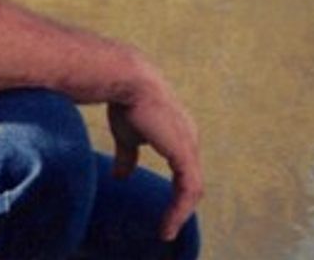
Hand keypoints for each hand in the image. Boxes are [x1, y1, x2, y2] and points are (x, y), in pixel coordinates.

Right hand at [107, 77, 203, 241]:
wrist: (127, 82)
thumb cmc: (126, 103)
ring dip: (180, 212)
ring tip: (166, 231)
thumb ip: (128, 155)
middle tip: (168, 226)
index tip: (165, 210)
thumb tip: (120, 176)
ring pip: (193, 188)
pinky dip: (180, 209)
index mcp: (178, 133)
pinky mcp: (184, 152)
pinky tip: (168, 224)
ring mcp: (189, 145)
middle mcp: (189, 138)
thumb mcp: (127, 135)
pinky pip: (189, 188)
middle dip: (182, 205)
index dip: (177, 189)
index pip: (184, 167)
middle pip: (192, 179)